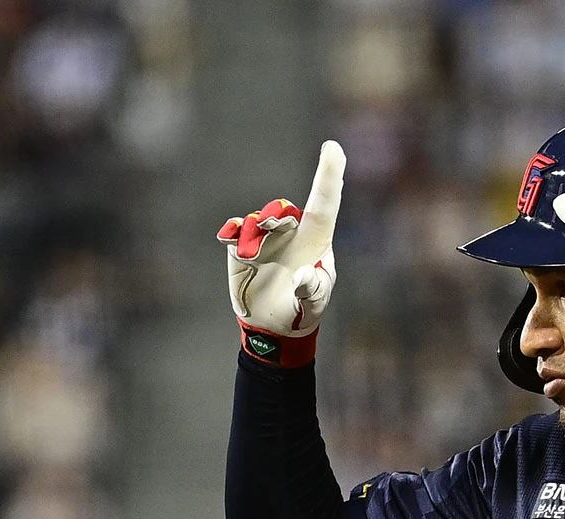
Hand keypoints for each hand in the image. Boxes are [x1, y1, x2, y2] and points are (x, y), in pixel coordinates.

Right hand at [217, 140, 345, 366]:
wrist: (274, 326)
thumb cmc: (304, 309)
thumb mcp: (314, 303)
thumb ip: (312, 289)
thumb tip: (304, 273)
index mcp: (316, 240)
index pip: (324, 203)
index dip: (329, 175)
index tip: (333, 146)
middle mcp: (291, 232)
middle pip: (284, 210)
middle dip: (277, 215)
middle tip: (272, 224)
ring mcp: (265, 238)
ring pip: (258, 219)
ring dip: (256, 231)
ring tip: (253, 253)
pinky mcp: (241, 247)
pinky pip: (235, 231)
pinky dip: (233, 231)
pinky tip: (231, 236)